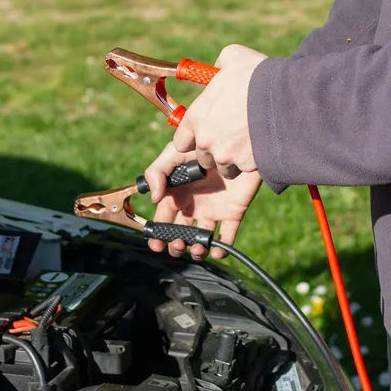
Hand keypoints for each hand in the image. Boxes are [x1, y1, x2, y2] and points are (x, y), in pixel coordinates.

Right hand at [143, 142, 262, 259]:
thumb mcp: (174, 153)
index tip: (156, 244)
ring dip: (197, 250)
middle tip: (178, 244)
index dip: (158, 235)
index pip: (163, 220)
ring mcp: (213, 210)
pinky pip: (228, 235)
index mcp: (177, 195)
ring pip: (202, 239)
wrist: (236, 140)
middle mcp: (193, 205)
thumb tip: (155, 199)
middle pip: (180, 234)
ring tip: (198, 247)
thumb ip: (156, 173)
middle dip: (176, 245)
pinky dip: (222, 248)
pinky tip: (217, 250)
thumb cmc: (202, 144)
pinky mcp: (233, 212)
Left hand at [173, 44, 268, 176]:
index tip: (204, 133)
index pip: (181, 142)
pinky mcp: (246, 165)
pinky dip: (251, 161)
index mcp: (197, 117)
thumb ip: (218, 68)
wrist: (288, 97)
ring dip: (231, 158)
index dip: (192, 138)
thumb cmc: (258, 75)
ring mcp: (226, 156)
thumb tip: (217, 71)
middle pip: (202, 157)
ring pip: (223, 167)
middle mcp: (206, 141)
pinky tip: (260, 146)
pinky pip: (244, 169)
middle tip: (230, 136)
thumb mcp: (232, 58)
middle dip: (214, 149)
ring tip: (247, 143)